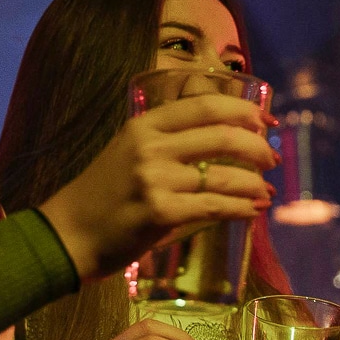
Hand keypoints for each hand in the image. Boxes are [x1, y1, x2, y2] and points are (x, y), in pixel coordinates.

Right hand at [40, 93, 278, 279]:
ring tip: (266, 191)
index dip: (244, 111)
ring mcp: (155, 179)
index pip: (206, 105)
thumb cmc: (103, 195)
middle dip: (257, 148)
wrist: (68, 234)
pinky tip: (254, 211)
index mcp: (144, 124)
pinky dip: (241, 208)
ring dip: (255, 183)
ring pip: (224, 175)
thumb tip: (227, 142)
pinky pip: (215, 207)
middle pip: (222, 135)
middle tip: (272, 160)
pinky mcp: (160, 213)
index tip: (266, 122)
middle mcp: (150, 146)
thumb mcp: (130, 151)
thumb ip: (170, 141)